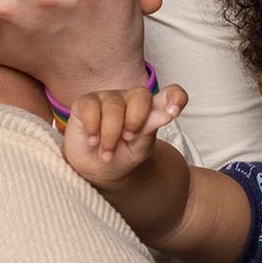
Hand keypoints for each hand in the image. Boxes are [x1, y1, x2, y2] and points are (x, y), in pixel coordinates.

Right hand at [60, 84, 187, 185]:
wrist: (95, 168)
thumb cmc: (121, 156)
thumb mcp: (139, 150)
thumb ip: (150, 130)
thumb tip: (166, 114)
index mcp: (150, 110)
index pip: (170, 94)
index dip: (175, 97)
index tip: (173, 113)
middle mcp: (130, 99)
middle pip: (141, 96)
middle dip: (135, 120)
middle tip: (128, 139)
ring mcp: (108, 98)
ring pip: (114, 106)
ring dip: (110, 134)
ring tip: (106, 154)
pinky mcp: (86, 102)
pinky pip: (91, 106)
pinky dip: (92, 127)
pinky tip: (92, 139)